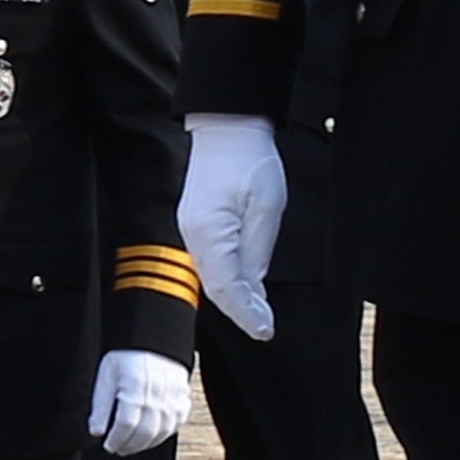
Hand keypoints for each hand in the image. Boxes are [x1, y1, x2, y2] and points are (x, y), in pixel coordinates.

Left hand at [87, 348, 192, 455]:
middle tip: (118, 449)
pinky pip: (176, 424)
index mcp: (136, 390)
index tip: (108, 445)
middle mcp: (157, 396)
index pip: (125, 426)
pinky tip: (152, 435)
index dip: (116, 440)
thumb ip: (101, 405)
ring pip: (161, 432)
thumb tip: (97, 431)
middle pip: (144, 433)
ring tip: (132, 445)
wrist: (153, 338)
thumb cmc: (128, 355)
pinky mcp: (183, 399)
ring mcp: (173, 399)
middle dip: (129, 446)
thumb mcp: (107, 375)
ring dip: (145, 444)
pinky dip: (163, 434)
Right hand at [180, 114, 286, 336]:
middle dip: (241, 311)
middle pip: (216, 287)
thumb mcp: (267, 209)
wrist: (227, 128)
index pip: (228, 288)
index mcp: (210, 232)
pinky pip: (211, 261)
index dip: (247, 314)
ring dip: (235, 297)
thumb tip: (253, 286)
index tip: (265, 330)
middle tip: (265, 327)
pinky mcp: (196, 224)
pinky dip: (227, 279)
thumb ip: (257, 252)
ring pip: (212, 276)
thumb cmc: (249, 160)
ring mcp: (191, 229)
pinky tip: (245, 287)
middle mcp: (194, 235)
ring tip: (259, 314)